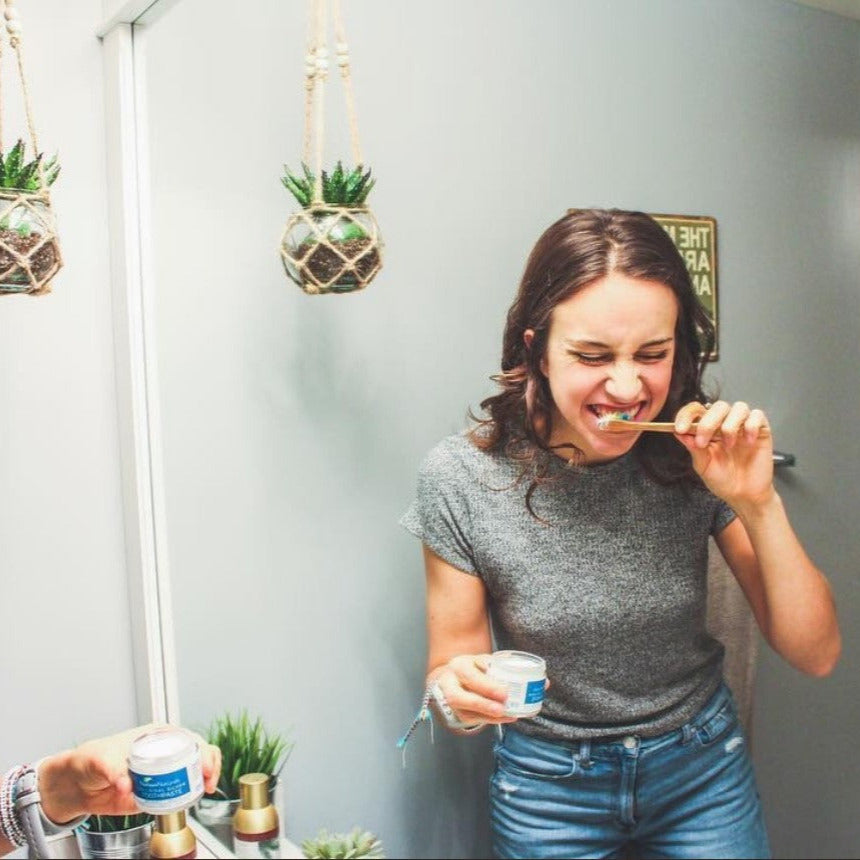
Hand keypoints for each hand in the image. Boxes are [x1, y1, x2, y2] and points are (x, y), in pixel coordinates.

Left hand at [37, 724, 221, 824]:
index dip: (201, 749)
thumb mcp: (100, 759)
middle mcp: (163, 752)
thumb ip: (113, 769)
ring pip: (192, 773)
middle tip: (207, 780)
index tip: (203, 764)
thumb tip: (126, 785)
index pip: (188, 737)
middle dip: (208, 764)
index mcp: (156, 736)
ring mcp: (161, 773)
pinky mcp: (156, 792)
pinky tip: (190, 799)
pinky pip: (177, 794)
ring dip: (202, 781)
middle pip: (197, 753)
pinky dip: (188, 796)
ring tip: (204, 789)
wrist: (77, 786)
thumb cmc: (89, 760)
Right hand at [431, 654, 534, 728]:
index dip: (486, 684)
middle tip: (504, 703)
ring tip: (506, 713)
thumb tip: (544, 682)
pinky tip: (507, 717)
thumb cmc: (477, 669)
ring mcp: (451, 700)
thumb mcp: (488, 661)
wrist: (454, 678)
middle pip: (460, 696)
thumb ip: (510, 668)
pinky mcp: (458, 714)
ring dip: (486, 713)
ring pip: (464, 710)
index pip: (469, 674)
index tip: (505, 691)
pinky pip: (473, 719)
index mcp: (459, 665)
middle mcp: (450, 682)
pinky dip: (491, 720)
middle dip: (483, 702)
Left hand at [674, 400, 774, 507]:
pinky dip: (751, 426)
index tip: (680, 428)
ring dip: (730, 425)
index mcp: (708, 429)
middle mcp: (725, 423)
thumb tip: (680, 433)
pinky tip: (748, 443)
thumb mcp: (703, 465)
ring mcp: (743, 426)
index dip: (686, 415)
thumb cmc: (723, 480)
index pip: (696, 410)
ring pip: (739, 407)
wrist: (744, 495)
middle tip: (702, 442)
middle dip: (707, 423)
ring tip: (728, 445)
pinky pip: (758, 415)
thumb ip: (693, 448)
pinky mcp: (761, 430)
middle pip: (718, 406)